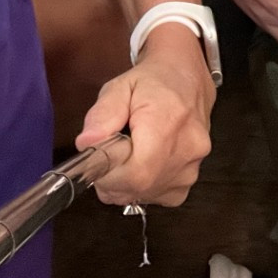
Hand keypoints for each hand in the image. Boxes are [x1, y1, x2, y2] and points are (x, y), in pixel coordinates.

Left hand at [77, 25, 213, 206]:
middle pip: (138, 188)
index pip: (136, 172)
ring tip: (126, 153)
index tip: (95, 160)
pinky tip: (140, 163)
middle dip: (111, 179)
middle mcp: (186, 151)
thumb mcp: (119, 87)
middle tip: (106, 153)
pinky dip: (140, 187)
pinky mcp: (188, 183)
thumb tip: (87, 143)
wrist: (187, 80)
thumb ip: (102, 114)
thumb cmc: (151, 83)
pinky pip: (154, 197)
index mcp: (168, 122)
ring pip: (144, 195)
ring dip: (124, 183)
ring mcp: (190, 170)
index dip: (108, 175)